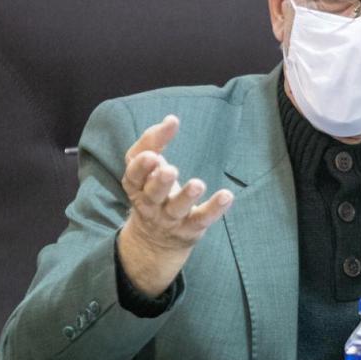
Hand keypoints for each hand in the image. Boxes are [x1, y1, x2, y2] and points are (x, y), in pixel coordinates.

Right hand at [116, 115, 233, 296]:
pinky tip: (226, 196)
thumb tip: (171, 119)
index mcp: (137, 187)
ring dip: (186, 197)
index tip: (152, 155)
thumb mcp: (145, 168)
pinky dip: (214, 209)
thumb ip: (153, 142)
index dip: (141, 166)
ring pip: (176, 209)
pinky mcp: (190, 228)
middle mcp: (150, 205)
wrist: (154, 240)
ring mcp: (170, 219)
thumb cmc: (152, 191)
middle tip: (170, 170)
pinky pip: (202, 219)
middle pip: (152, 194)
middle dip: (160, 182)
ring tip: (197, 184)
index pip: (134, 176)